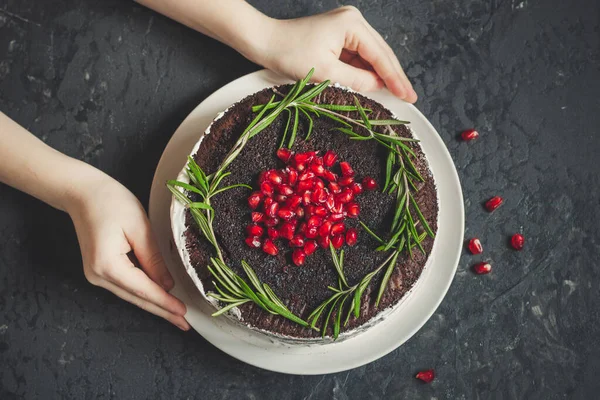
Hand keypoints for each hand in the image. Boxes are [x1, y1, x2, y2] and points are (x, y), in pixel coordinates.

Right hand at [67, 172, 189, 330]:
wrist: (82, 192)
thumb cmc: (110, 202)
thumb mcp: (140, 227)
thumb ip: (153, 258)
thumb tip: (167, 284)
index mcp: (108, 265)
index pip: (144, 290)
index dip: (165, 303)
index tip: (183, 314)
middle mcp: (98, 276)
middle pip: (137, 298)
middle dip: (162, 311)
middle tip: (185, 324)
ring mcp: (96, 275)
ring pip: (131, 295)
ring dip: (154, 305)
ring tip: (176, 315)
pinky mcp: (99, 270)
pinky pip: (126, 286)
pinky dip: (143, 293)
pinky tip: (158, 298)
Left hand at [259, 6, 417, 102]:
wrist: (265, 41)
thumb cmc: (289, 53)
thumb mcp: (325, 73)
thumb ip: (356, 81)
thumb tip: (378, 87)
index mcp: (352, 24)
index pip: (380, 56)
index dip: (395, 79)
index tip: (408, 97)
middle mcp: (353, 21)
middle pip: (380, 53)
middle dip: (394, 77)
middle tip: (410, 98)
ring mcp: (347, 27)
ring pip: (371, 56)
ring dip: (381, 76)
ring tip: (397, 95)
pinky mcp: (339, 36)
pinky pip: (358, 57)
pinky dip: (366, 72)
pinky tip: (375, 86)